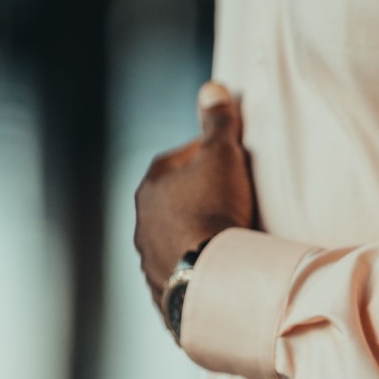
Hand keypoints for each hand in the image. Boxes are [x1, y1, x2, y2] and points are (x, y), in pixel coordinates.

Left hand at [134, 81, 255, 307]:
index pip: (180, 158)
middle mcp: (142, 222)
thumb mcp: (223, 156)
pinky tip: (220, 269)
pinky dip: (199, 268)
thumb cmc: (215, 209)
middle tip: (236, 200)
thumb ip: (218, 123)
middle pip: (175, 200)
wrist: (212, 276)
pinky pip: (182, 272)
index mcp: (151, 186)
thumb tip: (212, 89)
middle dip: (201, 198)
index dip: (209, 157)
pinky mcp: (165, 290)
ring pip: (175, 238)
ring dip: (197, 235)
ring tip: (230, 239)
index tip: (234, 163)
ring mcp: (150, 259)